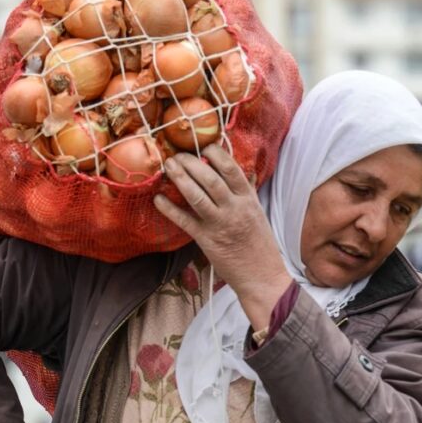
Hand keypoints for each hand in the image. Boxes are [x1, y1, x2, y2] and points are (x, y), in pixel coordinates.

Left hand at [154, 146, 292, 328]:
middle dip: (190, 163)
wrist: (263, 277)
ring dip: (179, 179)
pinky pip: (184, 221)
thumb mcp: (259, 213)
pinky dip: (169, 209)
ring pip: (196, 196)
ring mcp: (220, 224)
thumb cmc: (261, 245)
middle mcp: (235, 208)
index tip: (204, 146)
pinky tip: (158, 199)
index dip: (215, 154)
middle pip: (210, 178)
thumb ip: (249, 193)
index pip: (231, 169)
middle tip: (177, 155)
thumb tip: (245, 173)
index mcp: (248, 199)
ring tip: (168, 167)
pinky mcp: (207, 240)